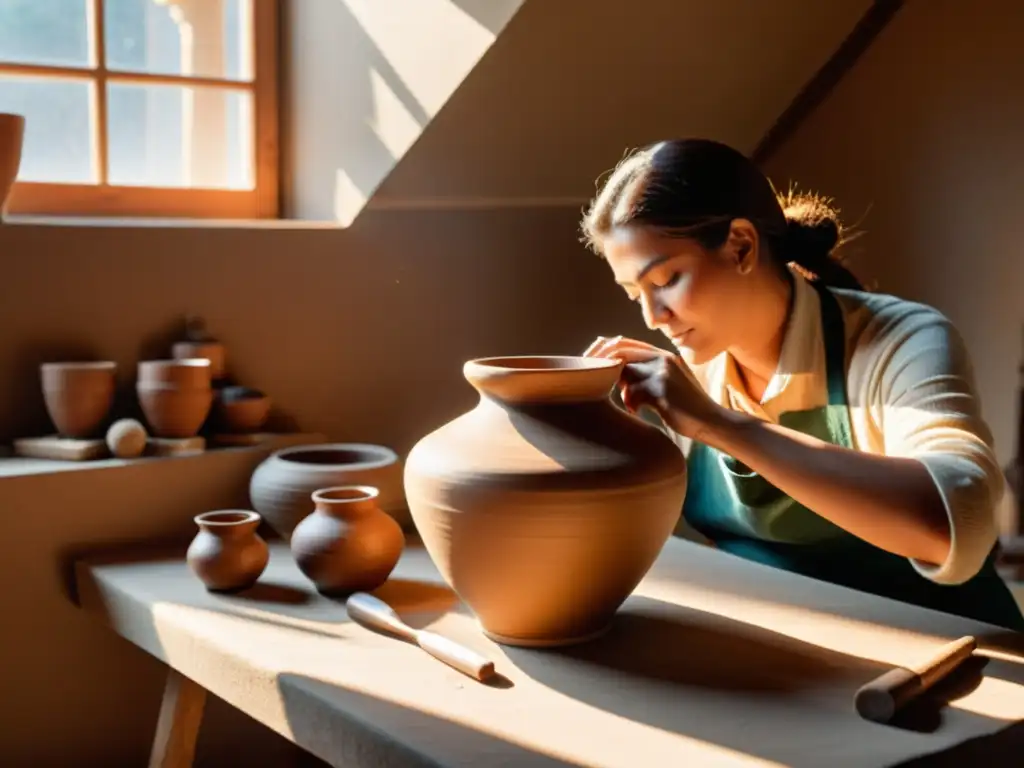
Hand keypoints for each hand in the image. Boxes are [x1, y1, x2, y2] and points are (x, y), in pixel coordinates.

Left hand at [582, 335, 724, 440]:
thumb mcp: (666, 385)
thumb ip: (645, 376)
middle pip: (620, 351)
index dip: (603, 351)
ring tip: (631, 404)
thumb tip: (617, 377)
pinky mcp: (663, 389)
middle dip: (602, 363)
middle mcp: (663, 358)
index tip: (590, 364)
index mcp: (663, 355)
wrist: (712, 422)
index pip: (625, 342)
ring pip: (626, 373)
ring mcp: (664, 372)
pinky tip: (637, 412)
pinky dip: (631, 403)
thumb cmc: (686, 408)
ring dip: (623, 391)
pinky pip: (633, 392)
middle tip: (592, 380)